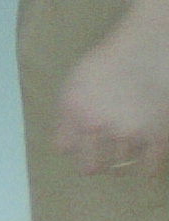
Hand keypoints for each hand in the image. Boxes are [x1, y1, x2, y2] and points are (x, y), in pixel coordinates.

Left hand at [54, 0, 168, 177]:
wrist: (147, 51)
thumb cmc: (108, 62)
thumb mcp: (76, 82)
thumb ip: (68, 111)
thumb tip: (65, 142)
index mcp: (74, 110)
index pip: (64, 147)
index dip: (70, 149)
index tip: (76, 150)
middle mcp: (98, 126)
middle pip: (91, 166)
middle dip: (93, 165)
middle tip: (98, 164)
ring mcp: (129, 134)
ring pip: (120, 165)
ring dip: (120, 162)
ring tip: (122, 153)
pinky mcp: (157, 138)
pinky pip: (149, 168)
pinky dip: (145, 169)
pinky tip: (144, 162)